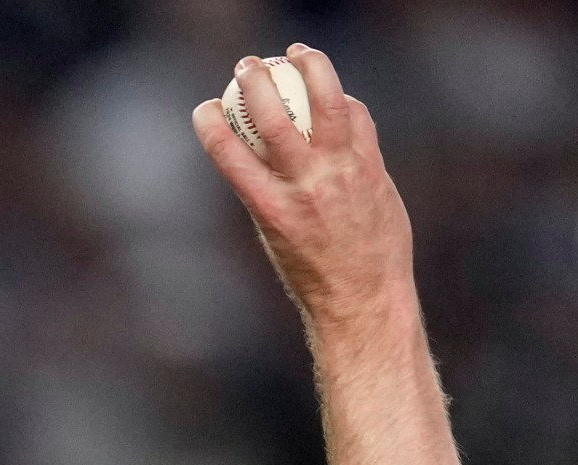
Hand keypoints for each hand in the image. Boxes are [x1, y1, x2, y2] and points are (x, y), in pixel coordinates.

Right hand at [193, 46, 413, 329]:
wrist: (364, 298)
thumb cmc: (312, 274)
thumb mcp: (272, 236)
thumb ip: (266, 191)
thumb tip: (256, 152)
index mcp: (269, 209)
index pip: (228, 152)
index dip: (210, 122)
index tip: (204, 107)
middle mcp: (306, 187)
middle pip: (276, 117)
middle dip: (255, 81)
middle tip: (246, 65)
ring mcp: (344, 175)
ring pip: (328, 103)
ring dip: (311, 67)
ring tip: (298, 52)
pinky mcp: (374, 169)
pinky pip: (357, 120)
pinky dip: (343, 102)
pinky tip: (335, 96)